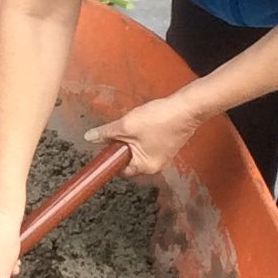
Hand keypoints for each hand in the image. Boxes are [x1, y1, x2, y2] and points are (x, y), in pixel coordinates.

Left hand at [85, 92, 204, 178]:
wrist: (187, 107)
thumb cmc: (161, 119)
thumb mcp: (126, 125)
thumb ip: (106, 133)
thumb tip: (90, 137)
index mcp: (144, 167)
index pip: (119, 170)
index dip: (111, 156)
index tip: (106, 145)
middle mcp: (155, 166)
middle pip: (129, 159)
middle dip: (122, 145)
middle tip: (122, 130)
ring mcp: (163, 157)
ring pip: (139, 150)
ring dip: (133, 138)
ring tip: (136, 124)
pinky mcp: (168, 146)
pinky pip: (149, 144)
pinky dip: (143, 135)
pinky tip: (146, 122)